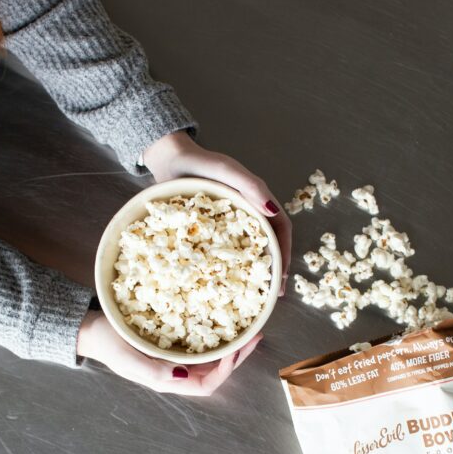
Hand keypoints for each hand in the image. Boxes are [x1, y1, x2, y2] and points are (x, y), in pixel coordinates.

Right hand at [76, 310, 261, 395]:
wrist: (90, 329)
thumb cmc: (107, 343)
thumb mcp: (127, 358)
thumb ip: (153, 371)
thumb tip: (184, 376)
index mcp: (167, 380)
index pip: (206, 385)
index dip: (225, 371)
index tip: (236, 349)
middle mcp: (174, 372)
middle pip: (214, 372)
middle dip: (237, 357)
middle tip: (255, 336)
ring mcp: (173, 359)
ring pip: (210, 359)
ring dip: (230, 347)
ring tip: (247, 330)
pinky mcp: (170, 344)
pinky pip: (199, 345)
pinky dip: (215, 336)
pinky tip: (222, 323)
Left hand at [143, 131, 291, 290]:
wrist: (169, 159)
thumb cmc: (199, 162)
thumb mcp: (226, 171)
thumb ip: (250, 186)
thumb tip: (272, 211)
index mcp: (256, 200)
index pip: (280, 228)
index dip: (283, 252)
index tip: (281, 276)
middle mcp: (247, 212)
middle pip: (267, 242)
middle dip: (272, 268)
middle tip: (271, 294)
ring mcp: (229, 221)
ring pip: (246, 249)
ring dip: (252, 270)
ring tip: (251, 293)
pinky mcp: (211, 227)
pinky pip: (223, 249)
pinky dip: (227, 266)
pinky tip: (221, 281)